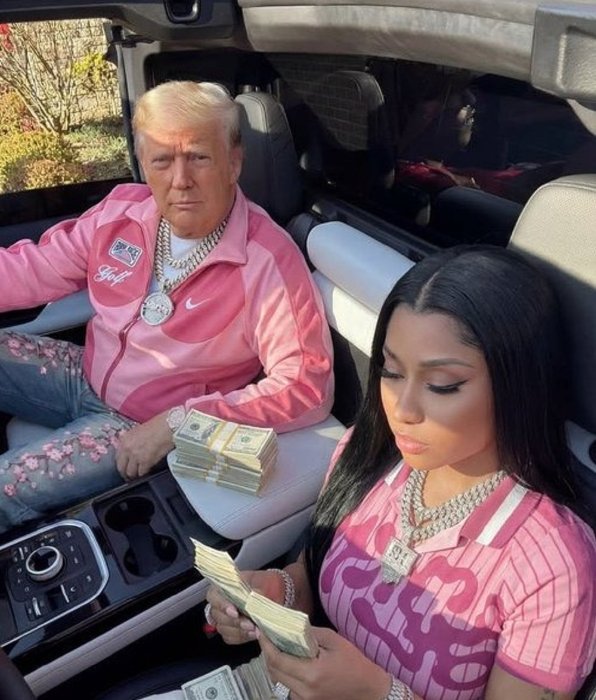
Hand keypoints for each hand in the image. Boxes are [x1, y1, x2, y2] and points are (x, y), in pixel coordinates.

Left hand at [115, 412, 172, 479]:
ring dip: (135, 473)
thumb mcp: (138, 430)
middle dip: (126, 472)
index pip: (117, 458)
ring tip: (140, 473)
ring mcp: (136, 456)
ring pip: (131, 472)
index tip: (124, 466)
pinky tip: (148, 470)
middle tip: (130, 474)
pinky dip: (145, 472)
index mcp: (124, 440)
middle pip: (121, 467)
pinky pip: (142, 472)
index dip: (122, 464)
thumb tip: (129, 450)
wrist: (169, 426)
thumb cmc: (158, 426)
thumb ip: (131, 441)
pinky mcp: (146, 461)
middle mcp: (127, 448)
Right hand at [205, 570, 285, 644]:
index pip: (214, 596)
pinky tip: (253, 634)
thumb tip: (252, 598)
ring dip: (239, 631)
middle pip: (218, 615)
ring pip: (223, 628)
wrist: (277, 593)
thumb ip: (255, 591)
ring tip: (254, 629)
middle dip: (235, 621)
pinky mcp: (231, 629)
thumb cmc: (266, 584)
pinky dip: (241, 637)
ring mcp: (225, 617)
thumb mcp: (263, 582)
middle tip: (249, 623)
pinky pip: (230, 637)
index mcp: (225, 586)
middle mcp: (221, 602)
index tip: (235, 611)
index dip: (222, 605)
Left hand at [259, 627, 389, 699]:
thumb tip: (290, 625)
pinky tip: (288, 662)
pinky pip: (287, 688)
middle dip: (266, 653)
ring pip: (278, 682)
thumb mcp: (334, 640)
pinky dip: (283, 674)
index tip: (261, 630)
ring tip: (276, 647)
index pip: (277, 660)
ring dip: (274, 664)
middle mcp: (303, 691)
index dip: (266, 645)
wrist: (369, 691)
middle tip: (266, 636)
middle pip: (273, 672)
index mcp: (310, 674)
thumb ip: (310, 633)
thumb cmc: (354, 663)